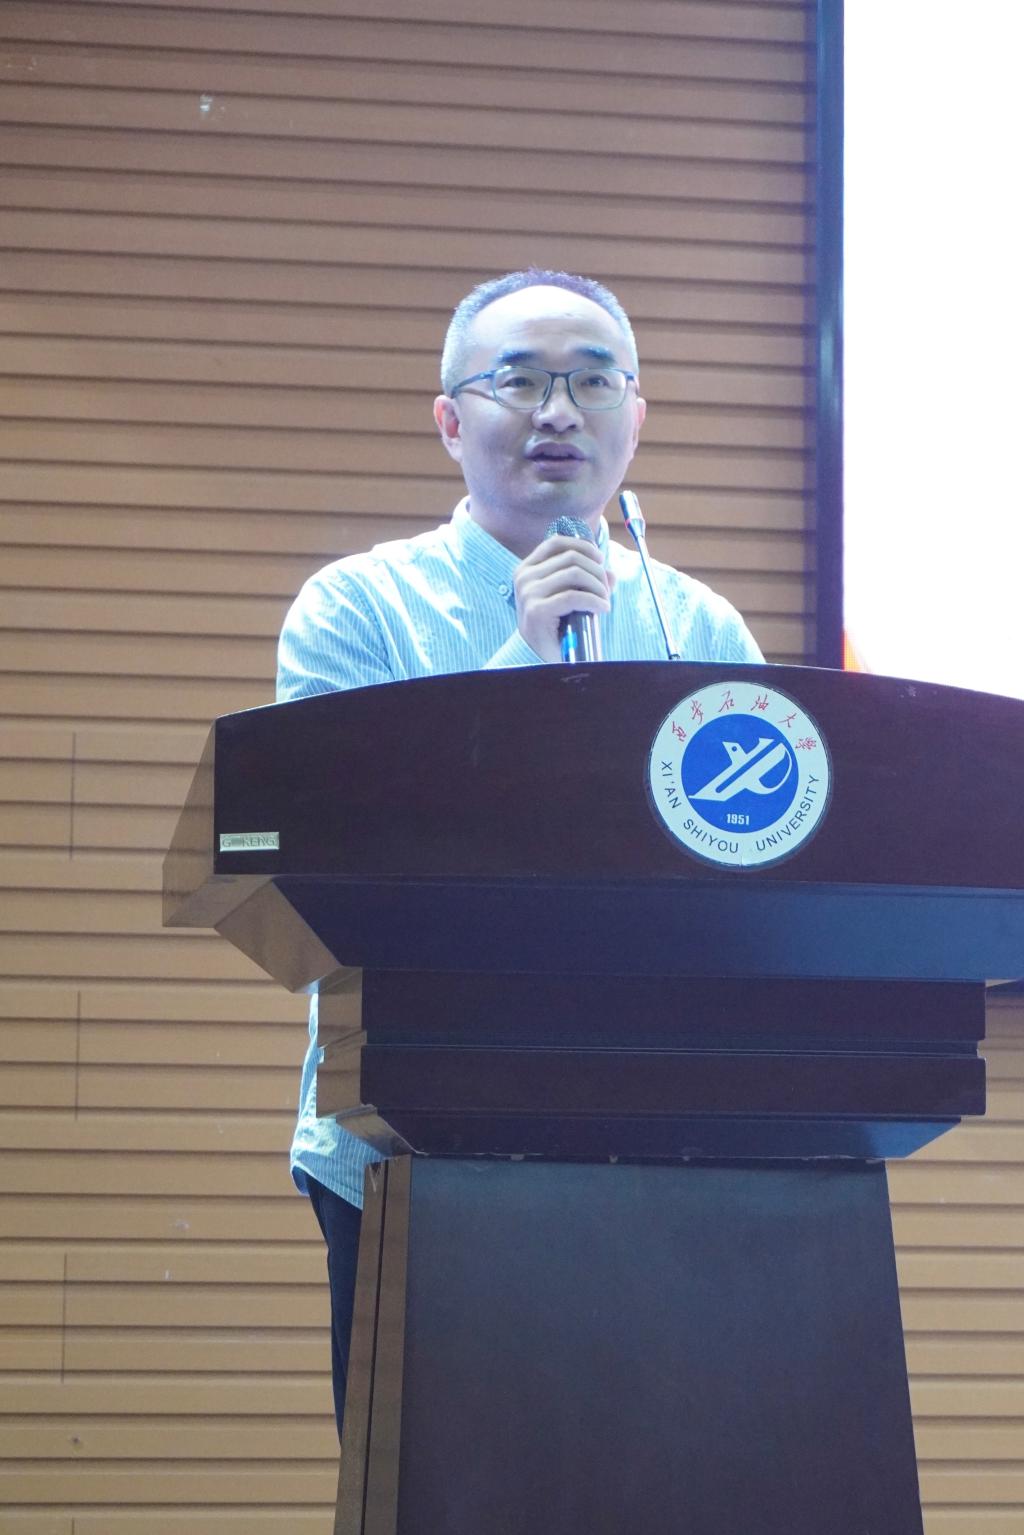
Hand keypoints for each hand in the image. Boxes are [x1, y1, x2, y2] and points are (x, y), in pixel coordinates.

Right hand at [513, 534, 614, 662]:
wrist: (538, 657)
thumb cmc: (554, 625)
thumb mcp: (568, 596)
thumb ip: (587, 581)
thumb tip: (611, 573)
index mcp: (526, 568)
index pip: (556, 543)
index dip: (583, 546)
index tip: (600, 560)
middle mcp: (524, 577)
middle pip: (572, 558)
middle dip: (597, 571)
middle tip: (606, 589)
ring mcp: (528, 593)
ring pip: (575, 574)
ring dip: (598, 587)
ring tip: (604, 601)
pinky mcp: (537, 611)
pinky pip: (574, 596)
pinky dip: (595, 601)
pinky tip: (603, 609)